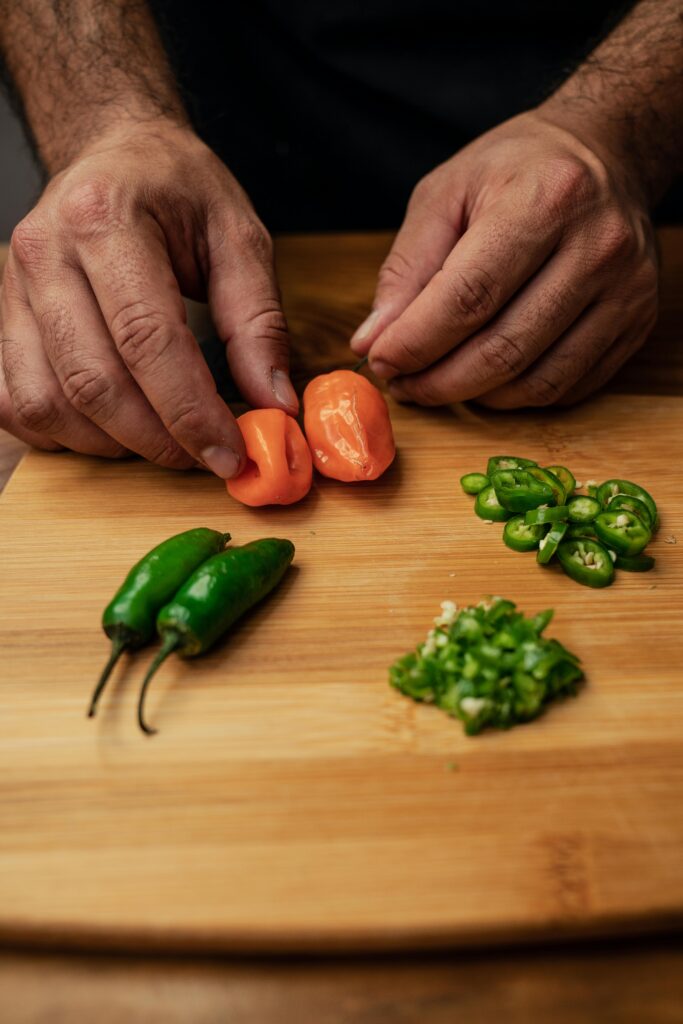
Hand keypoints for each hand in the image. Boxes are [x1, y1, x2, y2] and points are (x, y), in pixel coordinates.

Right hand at [0, 119, 296, 474]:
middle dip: (155, 439)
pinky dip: (62, 436)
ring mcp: (13, 288)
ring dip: (110, 445)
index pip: (147, 339)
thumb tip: (274, 404)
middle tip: (202, 456)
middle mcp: (45, 252)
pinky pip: (15, 404)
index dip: (190, 412)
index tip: (229, 453)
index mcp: (107, 218)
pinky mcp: (2, 319)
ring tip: (162, 440)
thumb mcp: (240, 237)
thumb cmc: (178, 190)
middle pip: (93, 381)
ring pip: (47, 402)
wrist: (113, 152)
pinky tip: (110, 430)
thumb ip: (259, 322)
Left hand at [351, 109, 657, 407]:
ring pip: (536, 382)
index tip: (380, 361)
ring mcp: (626, 290)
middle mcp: (597, 247)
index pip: (468, 297)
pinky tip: (486, 378)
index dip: (416, 343)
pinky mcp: (638, 323)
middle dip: (438, 381)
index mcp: (544, 200)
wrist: (608, 154)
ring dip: (474, 397)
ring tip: (438, 381)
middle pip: (502, 349)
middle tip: (403, 384)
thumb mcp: (446, 194)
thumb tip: (373, 341)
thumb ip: (406, 268)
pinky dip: (516, 397)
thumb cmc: (516, 171)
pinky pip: (566, 387)